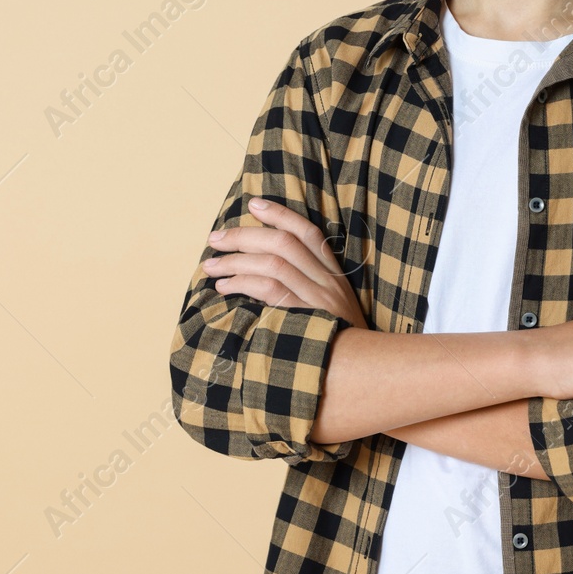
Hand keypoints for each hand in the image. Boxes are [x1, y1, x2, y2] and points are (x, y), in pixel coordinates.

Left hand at [203, 199, 368, 330]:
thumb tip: (259, 266)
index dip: (280, 214)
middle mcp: (328, 281)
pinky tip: (224, 287)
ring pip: (273, 264)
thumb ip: (305, 285)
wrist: (361, 369)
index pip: (308, 232)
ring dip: (236, 261)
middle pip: (284, 243)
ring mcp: (318, 299)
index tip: (253, 204)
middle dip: (244, 235)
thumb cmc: (335, 339)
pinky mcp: (306, 318)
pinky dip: (243, 283)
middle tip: (215, 238)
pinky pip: (271, 290)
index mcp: (333, 274)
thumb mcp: (329, 307)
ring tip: (211, 266)